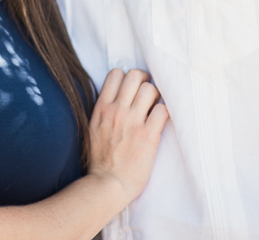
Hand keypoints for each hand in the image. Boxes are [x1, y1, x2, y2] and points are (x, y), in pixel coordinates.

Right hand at [86, 68, 168, 202]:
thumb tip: (116, 98)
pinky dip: (165, 112)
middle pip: (135, 75)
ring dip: (156, 95)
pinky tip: (162, 121)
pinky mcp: (148, 136)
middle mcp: (117, 110)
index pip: (116, 74)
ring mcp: (133, 122)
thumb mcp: (93, 128)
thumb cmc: (100, 159)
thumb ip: (103, 111)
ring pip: (150, 89)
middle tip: (149, 92)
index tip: (134, 87)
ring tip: (155, 107)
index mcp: (102, 107)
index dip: (128, 76)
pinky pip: (163, 111)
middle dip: (145, 79)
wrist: (107, 183)